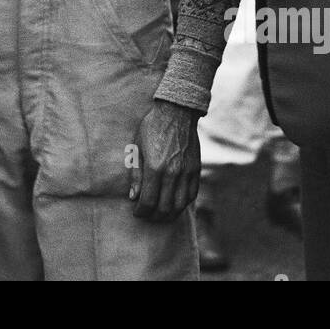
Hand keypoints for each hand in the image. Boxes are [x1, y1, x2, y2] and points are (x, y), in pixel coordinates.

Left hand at [129, 101, 201, 221]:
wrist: (177, 112)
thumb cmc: (152, 127)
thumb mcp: (137, 148)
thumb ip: (136, 175)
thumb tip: (133, 197)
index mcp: (155, 168)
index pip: (148, 201)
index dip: (141, 211)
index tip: (136, 212)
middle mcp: (172, 173)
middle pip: (164, 208)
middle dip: (153, 216)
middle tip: (147, 215)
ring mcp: (186, 172)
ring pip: (180, 205)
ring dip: (169, 214)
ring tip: (161, 214)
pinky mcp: (196, 170)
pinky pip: (191, 195)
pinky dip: (183, 204)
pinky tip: (175, 204)